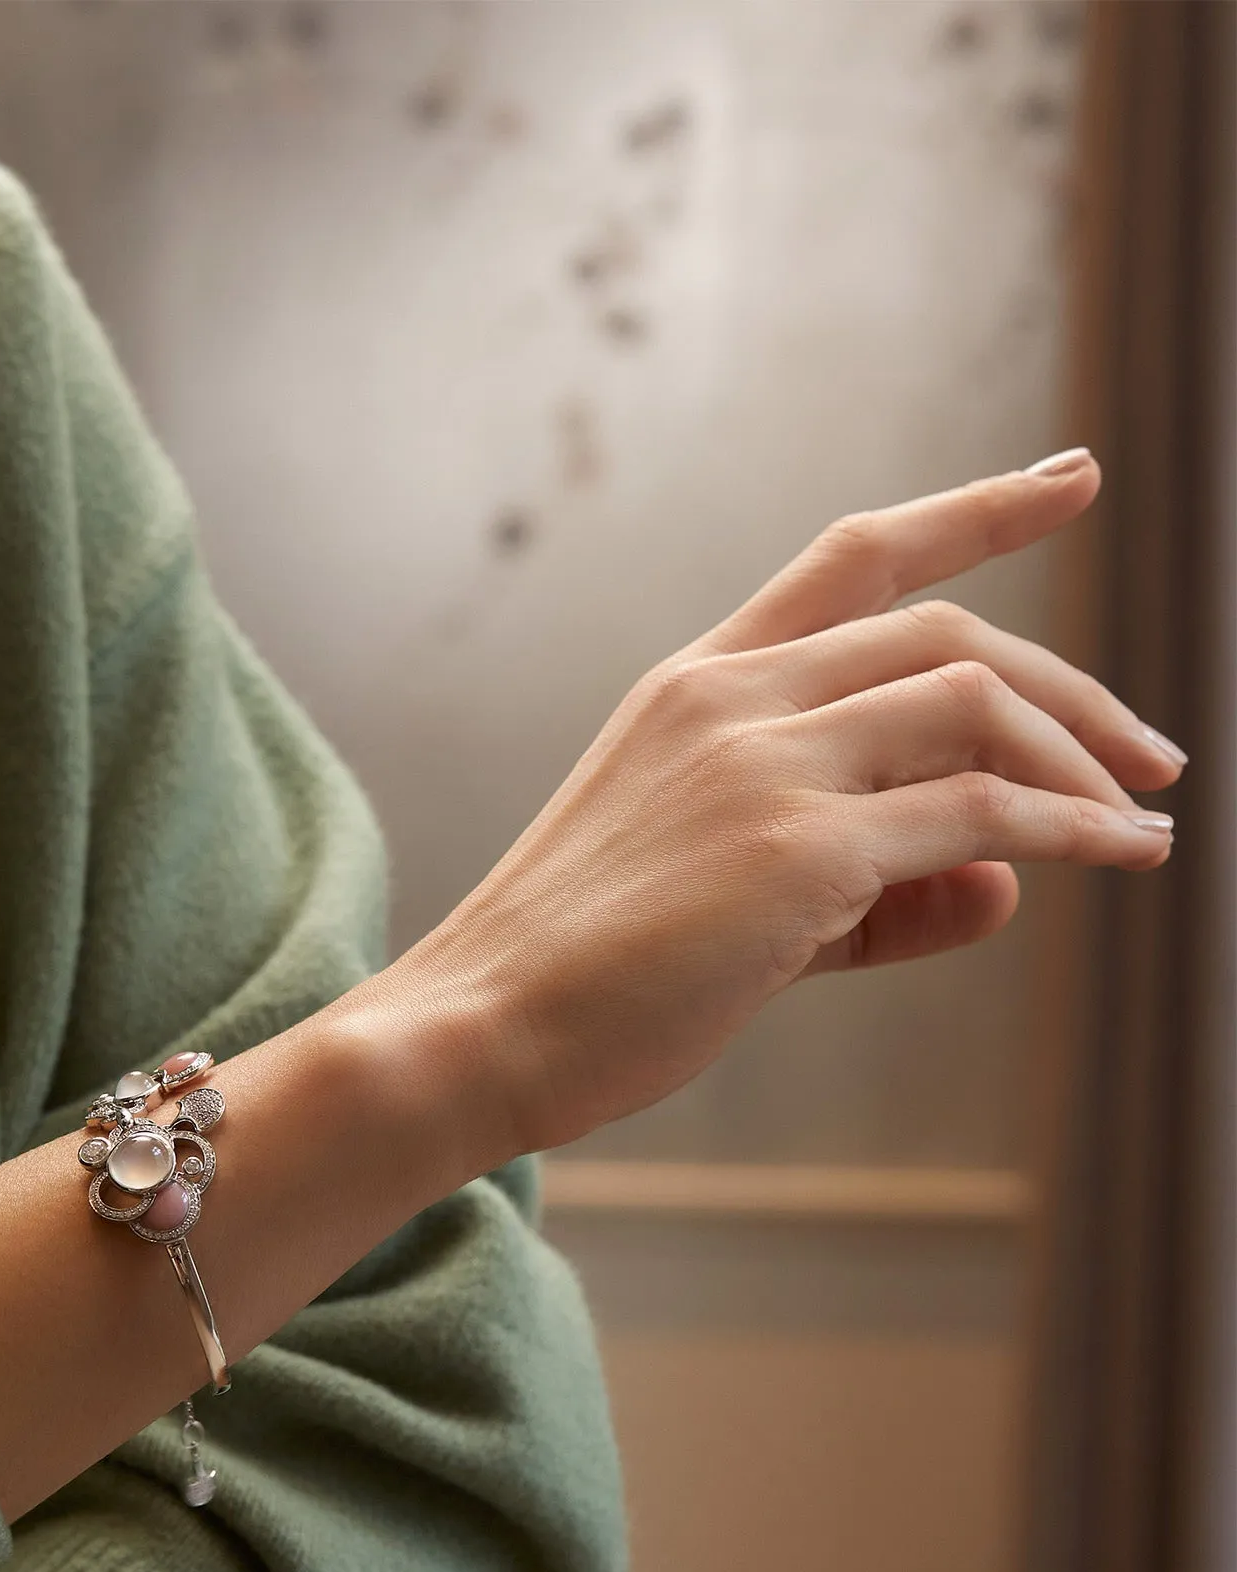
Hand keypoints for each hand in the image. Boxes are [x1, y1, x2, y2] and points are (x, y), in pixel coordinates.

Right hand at [392, 453, 1182, 1156]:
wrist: (481, 1028)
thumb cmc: (595, 973)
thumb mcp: (744, 904)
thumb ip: (878, 885)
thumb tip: (1010, 879)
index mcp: (701, 682)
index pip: (855, 557)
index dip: (977, 509)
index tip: (1075, 478)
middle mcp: (733, 694)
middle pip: (949, 631)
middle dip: (1073, 687)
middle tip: (1154, 753)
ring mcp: (763, 760)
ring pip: (975, 703)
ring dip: (1083, 755)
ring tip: (1150, 817)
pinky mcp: (795, 847)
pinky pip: (975, 813)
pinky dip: (1070, 827)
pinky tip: (1122, 854)